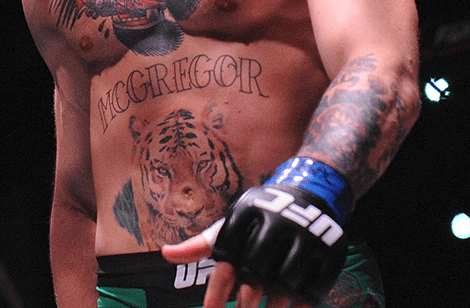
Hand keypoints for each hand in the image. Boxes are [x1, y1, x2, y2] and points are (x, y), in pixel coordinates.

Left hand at [162, 183, 346, 307]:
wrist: (309, 196)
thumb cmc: (257, 220)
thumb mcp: (229, 226)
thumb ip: (200, 245)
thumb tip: (165, 254)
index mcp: (245, 217)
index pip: (225, 260)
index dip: (217, 294)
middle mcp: (275, 225)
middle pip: (256, 275)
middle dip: (246, 304)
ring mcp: (304, 239)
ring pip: (285, 286)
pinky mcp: (328, 253)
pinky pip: (314, 290)